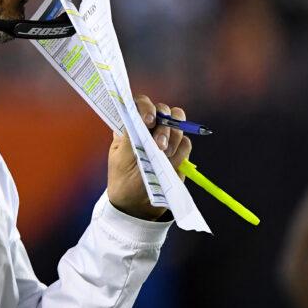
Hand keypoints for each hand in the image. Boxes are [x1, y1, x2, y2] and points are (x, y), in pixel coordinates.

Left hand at [106, 95, 191, 220]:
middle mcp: (149, 128)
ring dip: (172, 140)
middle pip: (165, 111)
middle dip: (164, 127)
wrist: (137, 204)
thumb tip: (136, 116)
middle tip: (158, 146)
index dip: (147, 107)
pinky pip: (186, 144)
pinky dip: (181, 152)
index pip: (140, 103)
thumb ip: (130, 135)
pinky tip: (170, 163)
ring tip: (162, 156)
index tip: (148, 121)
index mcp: (131, 125)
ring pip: (178, 126)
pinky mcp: (178, 152)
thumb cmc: (123, 178)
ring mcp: (165, 139)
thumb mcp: (121, 157)